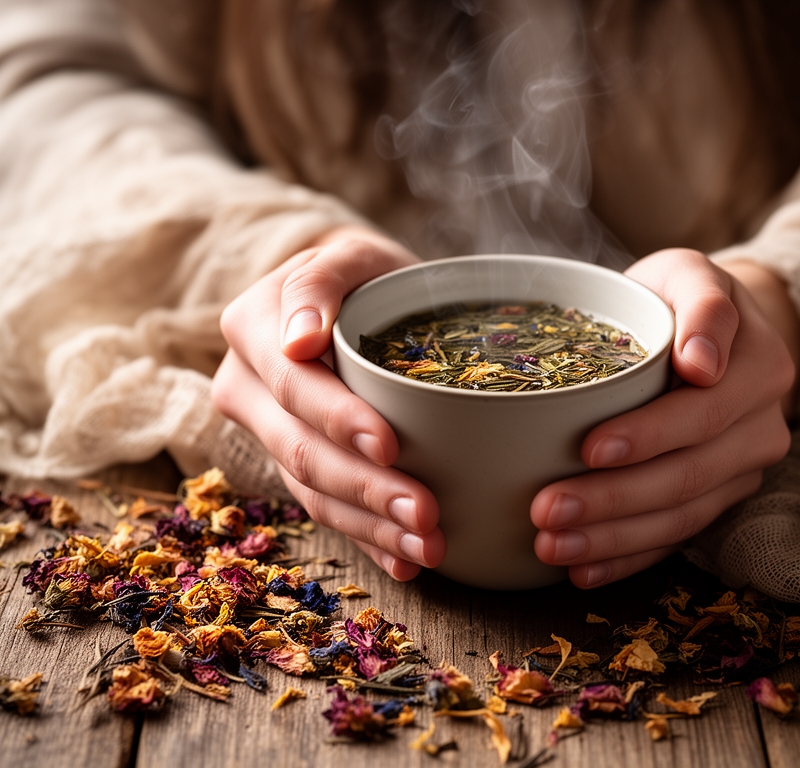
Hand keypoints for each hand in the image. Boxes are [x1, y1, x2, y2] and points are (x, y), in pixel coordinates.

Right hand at [212, 226, 445, 580]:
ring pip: (313, 491)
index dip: (340, 420)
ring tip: (429, 546)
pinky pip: (325, 510)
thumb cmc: (361, 273)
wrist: (353, 298)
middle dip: (366, 489)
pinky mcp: (296, 465)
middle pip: (302, 451)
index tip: (390, 445)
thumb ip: (319, 283)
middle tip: (426, 514)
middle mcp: (247, 390)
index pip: (295, 387)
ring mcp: (269, 435)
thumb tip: (297, 339)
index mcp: (252, 332)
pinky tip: (405, 561)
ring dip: (371, 525)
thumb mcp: (347, 256)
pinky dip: (367, 539)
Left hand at [530, 249, 799, 587]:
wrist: (710, 334)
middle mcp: (761, 426)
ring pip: (681, 515)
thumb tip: (703, 364)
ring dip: (613, 538)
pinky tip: (581, 571)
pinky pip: (677, 539)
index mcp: (759, 368)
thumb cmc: (681, 298)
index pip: (702, 411)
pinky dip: (627, 558)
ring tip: (551, 546)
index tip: (588, 447)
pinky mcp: (719, 499)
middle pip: (687, 474)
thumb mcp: (690, 274)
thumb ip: (703, 304)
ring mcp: (743, 470)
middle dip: (613, 498)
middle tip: (546, 510)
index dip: (647, 434)